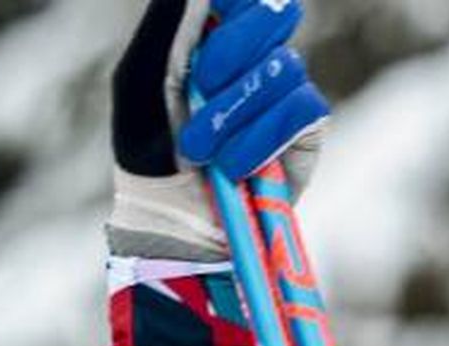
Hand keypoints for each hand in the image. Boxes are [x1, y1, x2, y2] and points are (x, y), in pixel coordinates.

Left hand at [110, 0, 330, 259]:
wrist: (172, 221)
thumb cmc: (149, 152)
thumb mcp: (141, 81)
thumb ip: (172, 23)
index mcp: (217, 36)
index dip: (235, 6)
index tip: (203, 41)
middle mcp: (257, 55)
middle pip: (276, 12)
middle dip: (229, 53)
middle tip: (201, 88)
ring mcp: (285, 88)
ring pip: (281, 67)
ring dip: (229, 115)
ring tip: (200, 151)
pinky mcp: (307, 125)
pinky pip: (299, 108)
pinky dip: (257, 141)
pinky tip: (233, 168)